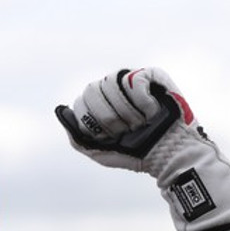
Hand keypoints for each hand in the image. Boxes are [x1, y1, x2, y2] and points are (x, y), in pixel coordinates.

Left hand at [56, 67, 229, 230]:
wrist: (167, 154)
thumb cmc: (135, 154)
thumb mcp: (100, 152)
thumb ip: (78, 137)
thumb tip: (62, 112)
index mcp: (100, 104)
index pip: (82, 100)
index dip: (93, 121)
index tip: (110, 136)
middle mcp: (114, 89)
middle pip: (93, 89)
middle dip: (108, 117)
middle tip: (127, 130)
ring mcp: (132, 80)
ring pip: (111, 84)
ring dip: (126, 111)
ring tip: (141, 122)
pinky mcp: (153, 76)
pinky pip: (135, 79)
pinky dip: (141, 100)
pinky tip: (151, 111)